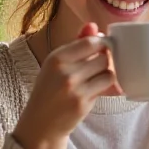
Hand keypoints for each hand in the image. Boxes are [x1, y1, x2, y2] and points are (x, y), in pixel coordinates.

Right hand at [13, 23, 117, 148]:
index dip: (102, 44)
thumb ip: (76, 44)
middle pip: (103, 56)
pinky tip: (99, 90)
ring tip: (98, 79)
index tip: (102, 49)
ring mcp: (74, 88)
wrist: (41, 123)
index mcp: (56, 57)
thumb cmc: (50, 90)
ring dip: (107, 75)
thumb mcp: (56, 64)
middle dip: (106, 60)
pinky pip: (107, 89)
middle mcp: (64, 71)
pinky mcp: (83, 103)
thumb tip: (93, 25)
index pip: (90, 42)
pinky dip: (107, 88)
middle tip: (99, 67)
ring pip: (108, 72)